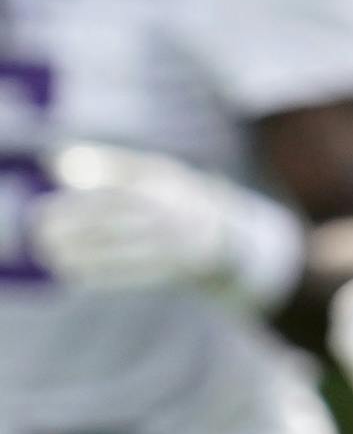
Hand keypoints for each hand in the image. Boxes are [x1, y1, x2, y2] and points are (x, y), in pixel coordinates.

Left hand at [30, 142, 296, 296]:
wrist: (230, 237)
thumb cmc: (177, 198)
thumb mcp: (154, 172)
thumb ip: (109, 165)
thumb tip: (57, 161)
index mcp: (166, 183)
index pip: (118, 188)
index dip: (78, 201)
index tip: (47, 205)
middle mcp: (173, 211)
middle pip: (115, 219)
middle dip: (74, 227)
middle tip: (41, 230)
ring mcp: (175, 241)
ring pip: (120, 248)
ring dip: (81, 252)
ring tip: (51, 253)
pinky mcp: (174, 268)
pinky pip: (131, 272)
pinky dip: (100, 273)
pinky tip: (74, 271)